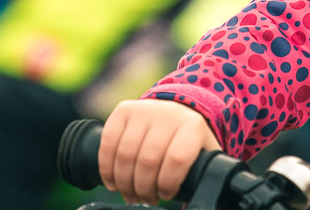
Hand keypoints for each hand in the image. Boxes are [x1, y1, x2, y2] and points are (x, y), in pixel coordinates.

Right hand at [98, 99, 220, 204]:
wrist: (176, 114)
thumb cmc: (188, 144)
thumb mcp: (201, 157)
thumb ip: (200, 181)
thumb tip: (195, 207)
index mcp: (192, 126)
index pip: (177, 159)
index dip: (167, 184)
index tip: (165, 195)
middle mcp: (168, 113)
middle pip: (148, 160)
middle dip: (143, 188)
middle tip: (145, 199)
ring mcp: (144, 109)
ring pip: (126, 154)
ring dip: (124, 183)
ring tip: (130, 194)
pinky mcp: (123, 110)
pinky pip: (108, 143)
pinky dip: (107, 168)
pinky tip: (113, 182)